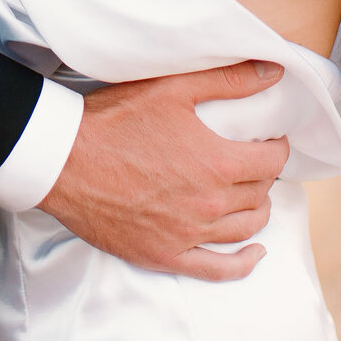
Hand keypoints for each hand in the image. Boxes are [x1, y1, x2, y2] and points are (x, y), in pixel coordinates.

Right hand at [38, 61, 288, 280]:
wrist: (65, 161)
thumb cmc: (115, 119)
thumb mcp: (172, 88)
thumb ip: (228, 79)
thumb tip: (272, 71)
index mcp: (217, 163)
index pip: (271, 161)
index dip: (276, 147)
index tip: (269, 138)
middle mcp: (210, 204)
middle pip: (259, 194)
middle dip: (262, 174)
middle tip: (252, 159)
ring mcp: (188, 234)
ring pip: (244, 229)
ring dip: (256, 210)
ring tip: (252, 194)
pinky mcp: (165, 254)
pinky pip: (217, 269)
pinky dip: (242, 263)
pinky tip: (254, 253)